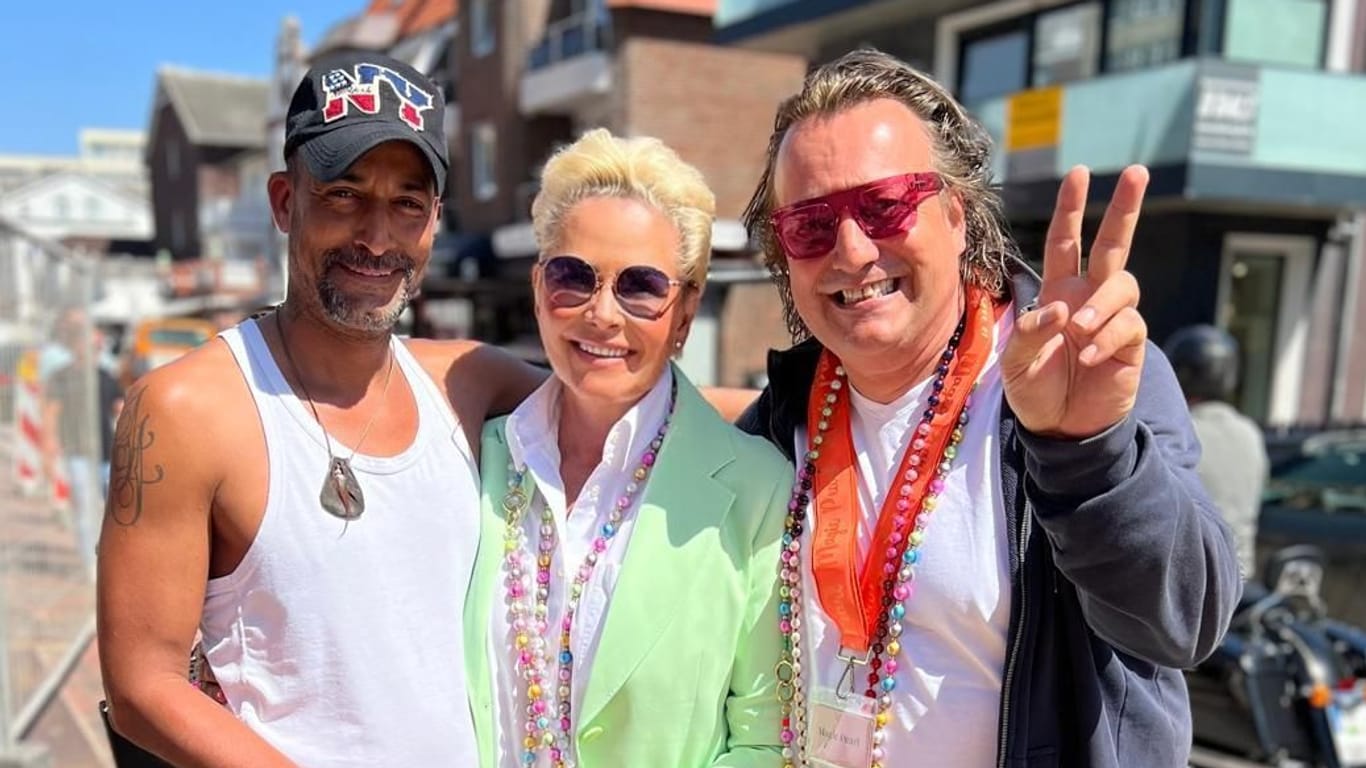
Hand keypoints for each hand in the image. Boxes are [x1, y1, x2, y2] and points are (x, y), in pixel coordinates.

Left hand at [1000, 165, 1148, 438]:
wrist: (1059, 428)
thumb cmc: (1033, 389)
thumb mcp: (1015, 361)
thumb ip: (1030, 332)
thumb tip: (1061, 309)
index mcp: (1058, 291)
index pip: (1066, 241)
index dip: (1071, 208)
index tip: (1080, 172)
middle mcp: (1089, 297)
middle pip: (1113, 243)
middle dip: (1125, 207)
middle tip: (1137, 172)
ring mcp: (1112, 318)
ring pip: (1123, 285)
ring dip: (1100, 304)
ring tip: (1078, 332)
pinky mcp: (1130, 344)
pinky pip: (1128, 325)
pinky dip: (1106, 337)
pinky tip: (1087, 357)